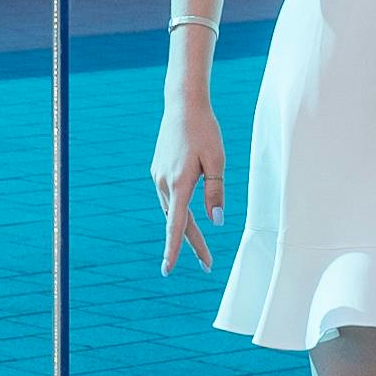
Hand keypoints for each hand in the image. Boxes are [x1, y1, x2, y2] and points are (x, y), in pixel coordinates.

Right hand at [154, 91, 224, 276]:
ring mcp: (158, 177)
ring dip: (185, 228)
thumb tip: (216, 221)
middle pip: (178, 222)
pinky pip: (169, 197)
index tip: (168, 270)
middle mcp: (164, 183)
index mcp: (179, 183)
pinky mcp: (158, 170)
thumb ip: (215, 192)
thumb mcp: (217, 161)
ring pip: (172, 210)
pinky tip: (186, 215)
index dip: (174, 250)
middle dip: (192, 244)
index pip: (176, 225)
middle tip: (208, 265)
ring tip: (201, 247)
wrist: (183, 105)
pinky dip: (179, 210)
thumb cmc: (205, 130)